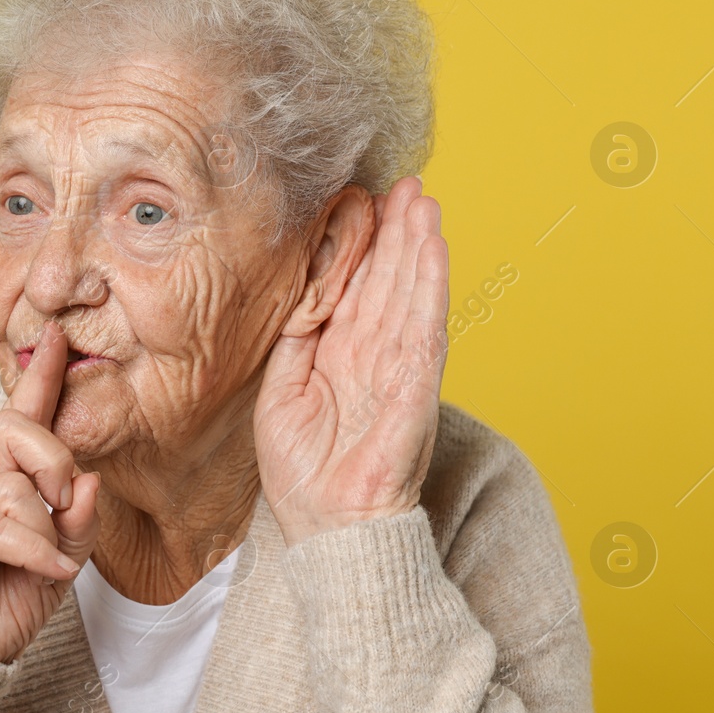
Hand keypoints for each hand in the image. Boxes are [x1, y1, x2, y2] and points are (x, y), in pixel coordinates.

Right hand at [0, 321, 101, 667]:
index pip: (19, 416)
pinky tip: (44, 575)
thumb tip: (87, 479)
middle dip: (53, 456)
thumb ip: (77, 523)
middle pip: (10, 428)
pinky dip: (32, 550)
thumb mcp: (60, 566)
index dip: (39, 377)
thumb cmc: (3, 611)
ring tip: (49, 566)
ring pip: (11, 486)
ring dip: (47, 530)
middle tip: (66, 500)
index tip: (59, 336)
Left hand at [254, 177, 449, 546]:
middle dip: (397, 233)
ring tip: (423, 201)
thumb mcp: (280, 392)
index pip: (355, 289)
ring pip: (409, 293)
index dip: (362, 247)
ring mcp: (398, 369)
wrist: (329, 529)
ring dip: (418, 246)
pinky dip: (429, 286)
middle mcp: (373, 356)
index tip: (363, 202)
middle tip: (405, 184)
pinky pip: (423, 326)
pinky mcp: (415, 386)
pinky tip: (433, 250)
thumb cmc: (304, 474)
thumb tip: (299, 291)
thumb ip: (294, 341)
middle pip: (388, 282)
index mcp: (340, 357)